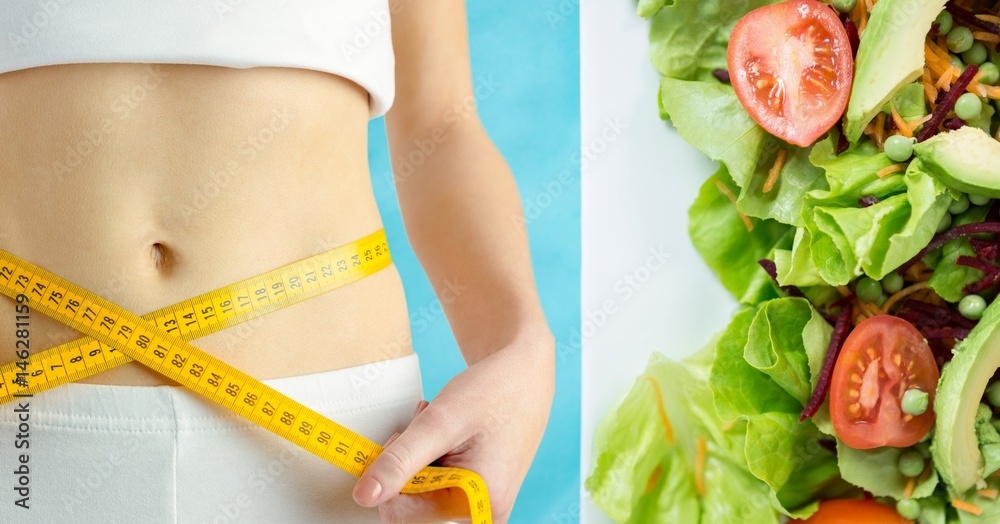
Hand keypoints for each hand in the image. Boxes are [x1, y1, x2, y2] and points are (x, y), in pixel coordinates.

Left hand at [352, 333, 554, 522]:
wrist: (525, 374)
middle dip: (407, 465)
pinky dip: (430, 459)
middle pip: (412, 506)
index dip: (390, 475)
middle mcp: (482, 513)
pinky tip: (445, 437)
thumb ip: (401, 460)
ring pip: (421, 494)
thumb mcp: (440, 422)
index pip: (404, 514)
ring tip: (438, 427)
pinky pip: (436, 486)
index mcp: (478, 504)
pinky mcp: (476, 493)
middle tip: (423, 429)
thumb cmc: (494, 392)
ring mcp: (480, 504)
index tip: (402, 438)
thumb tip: (365, 495)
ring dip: (417, 458)